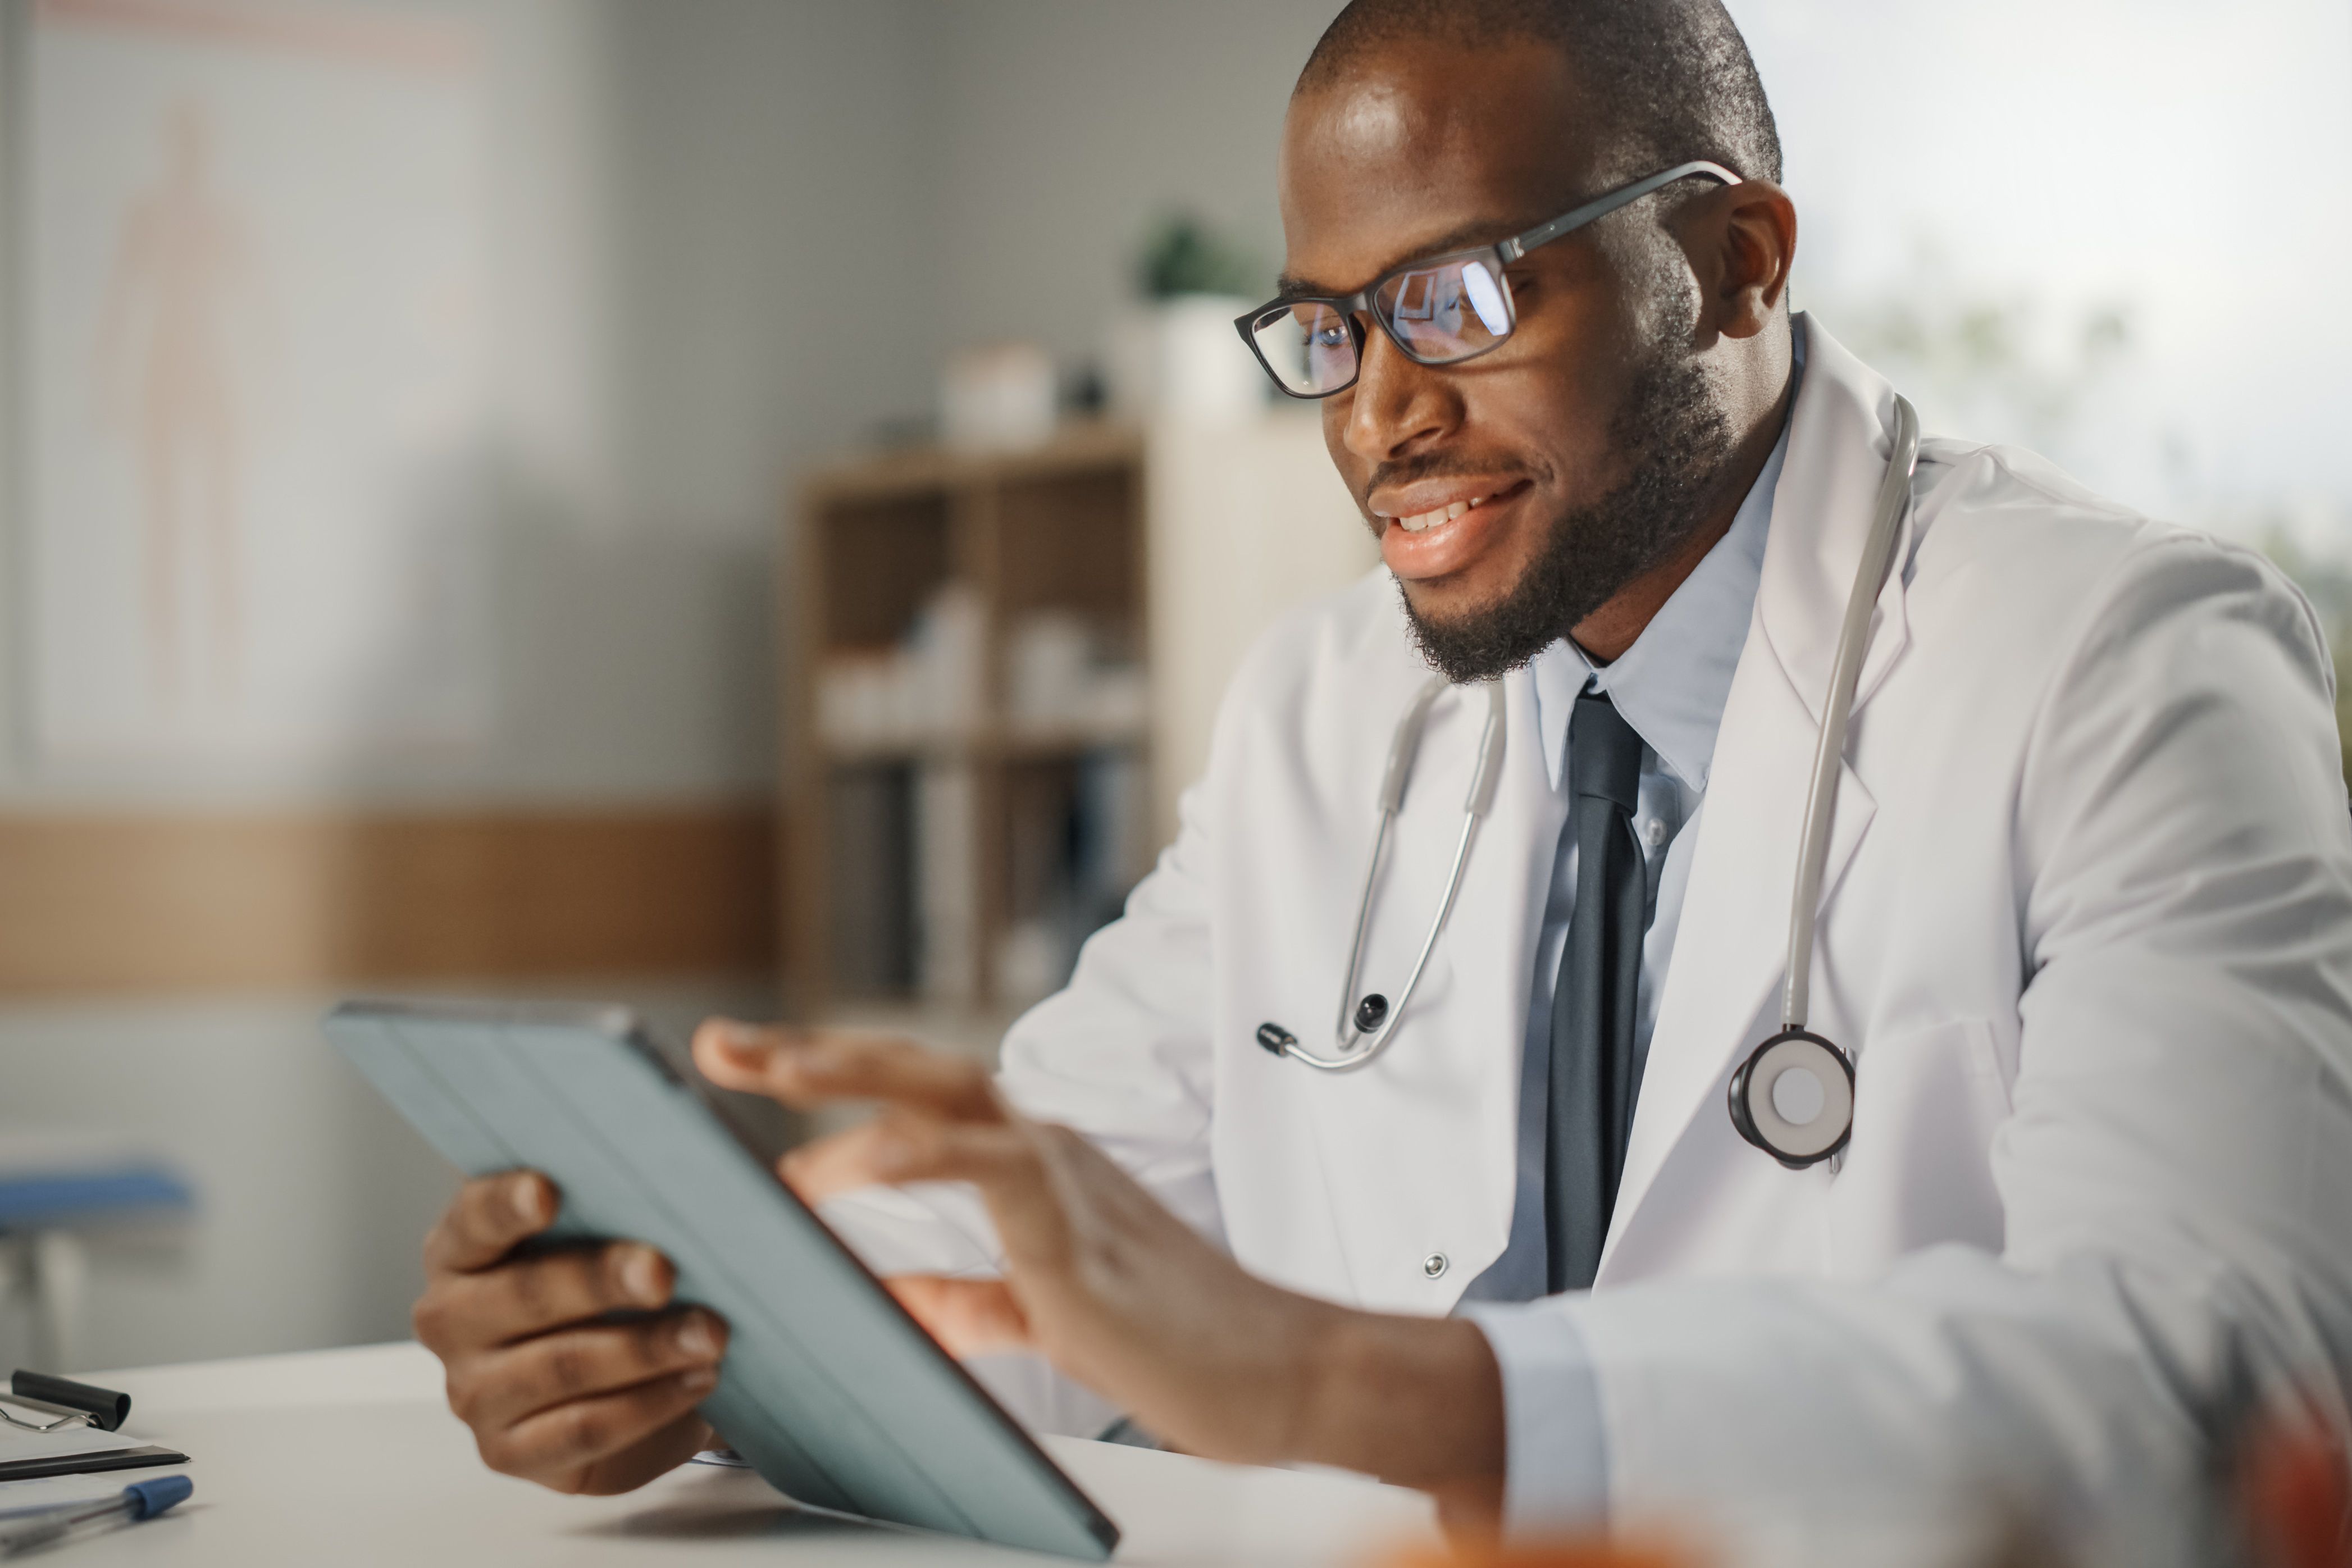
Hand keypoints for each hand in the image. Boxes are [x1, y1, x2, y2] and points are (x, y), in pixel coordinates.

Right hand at [412, 1171, 729, 1493]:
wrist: (622, 1383)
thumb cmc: (611, 1286)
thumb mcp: (609, 1232)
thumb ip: (623, 1194)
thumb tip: (711, 1157)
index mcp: (460, 1249)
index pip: (474, 1219)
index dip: (507, 1205)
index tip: (549, 1192)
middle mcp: (451, 1318)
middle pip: (525, 1293)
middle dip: (600, 1280)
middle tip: (663, 1272)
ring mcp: (473, 1392)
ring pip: (561, 1365)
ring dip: (645, 1349)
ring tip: (711, 1332)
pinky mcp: (508, 1451)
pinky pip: (583, 1429)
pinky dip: (648, 1404)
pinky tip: (697, 1379)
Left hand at [691, 1019, 1504, 1517]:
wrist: (1287, 1377)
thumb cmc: (1182, 1346)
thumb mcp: (1045, 1315)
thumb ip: (970, 1302)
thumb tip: (895, 1301)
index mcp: (1036, 1166)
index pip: (918, 1098)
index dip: (833, 1074)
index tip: (744, 1063)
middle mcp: (1046, 1152)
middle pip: (917, 1069)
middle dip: (813, 1051)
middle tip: (719, 1044)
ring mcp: (1065, 1183)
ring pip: (944, 1095)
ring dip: (848, 1078)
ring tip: (765, 1074)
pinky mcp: (1078, 1235)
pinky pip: (986, 1171)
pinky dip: (910, 1159)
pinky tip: (846, 1168)